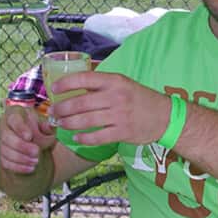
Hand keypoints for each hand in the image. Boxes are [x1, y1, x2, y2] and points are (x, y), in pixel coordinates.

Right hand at [0, 105, 57, 174]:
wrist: (36, 142)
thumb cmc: (40, 130)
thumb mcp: (46, 126)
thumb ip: (48, 126)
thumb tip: (48, 126)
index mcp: (15, 115)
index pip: (14, 120)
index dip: (20, 128)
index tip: (30, 136)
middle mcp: (4, 127)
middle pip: (6, 137)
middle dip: (21, 146)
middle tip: (36, 151)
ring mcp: (0, 142)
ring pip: (5, 151)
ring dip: (21, 158)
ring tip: (36, 161)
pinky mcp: (1, 155)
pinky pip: (5, 162)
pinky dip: (18, 167)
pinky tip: (30, 168)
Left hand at [48, 72, 170, 146]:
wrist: (165, 116)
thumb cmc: (140, 99)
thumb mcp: (124, 84)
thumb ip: (102, 84)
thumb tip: (75, 82)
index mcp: (115, 81)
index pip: (84, 79)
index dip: (66, 83)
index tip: (54, 89)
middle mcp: (116, 97)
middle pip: (80, 103)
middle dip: (62, 108)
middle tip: (52, 112)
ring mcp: (119, 115)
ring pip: (85, 121)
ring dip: (68, 123)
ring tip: (60, 124)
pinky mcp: (122, 132)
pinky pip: (97, 137)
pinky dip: (84, 138)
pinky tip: (76, 137)